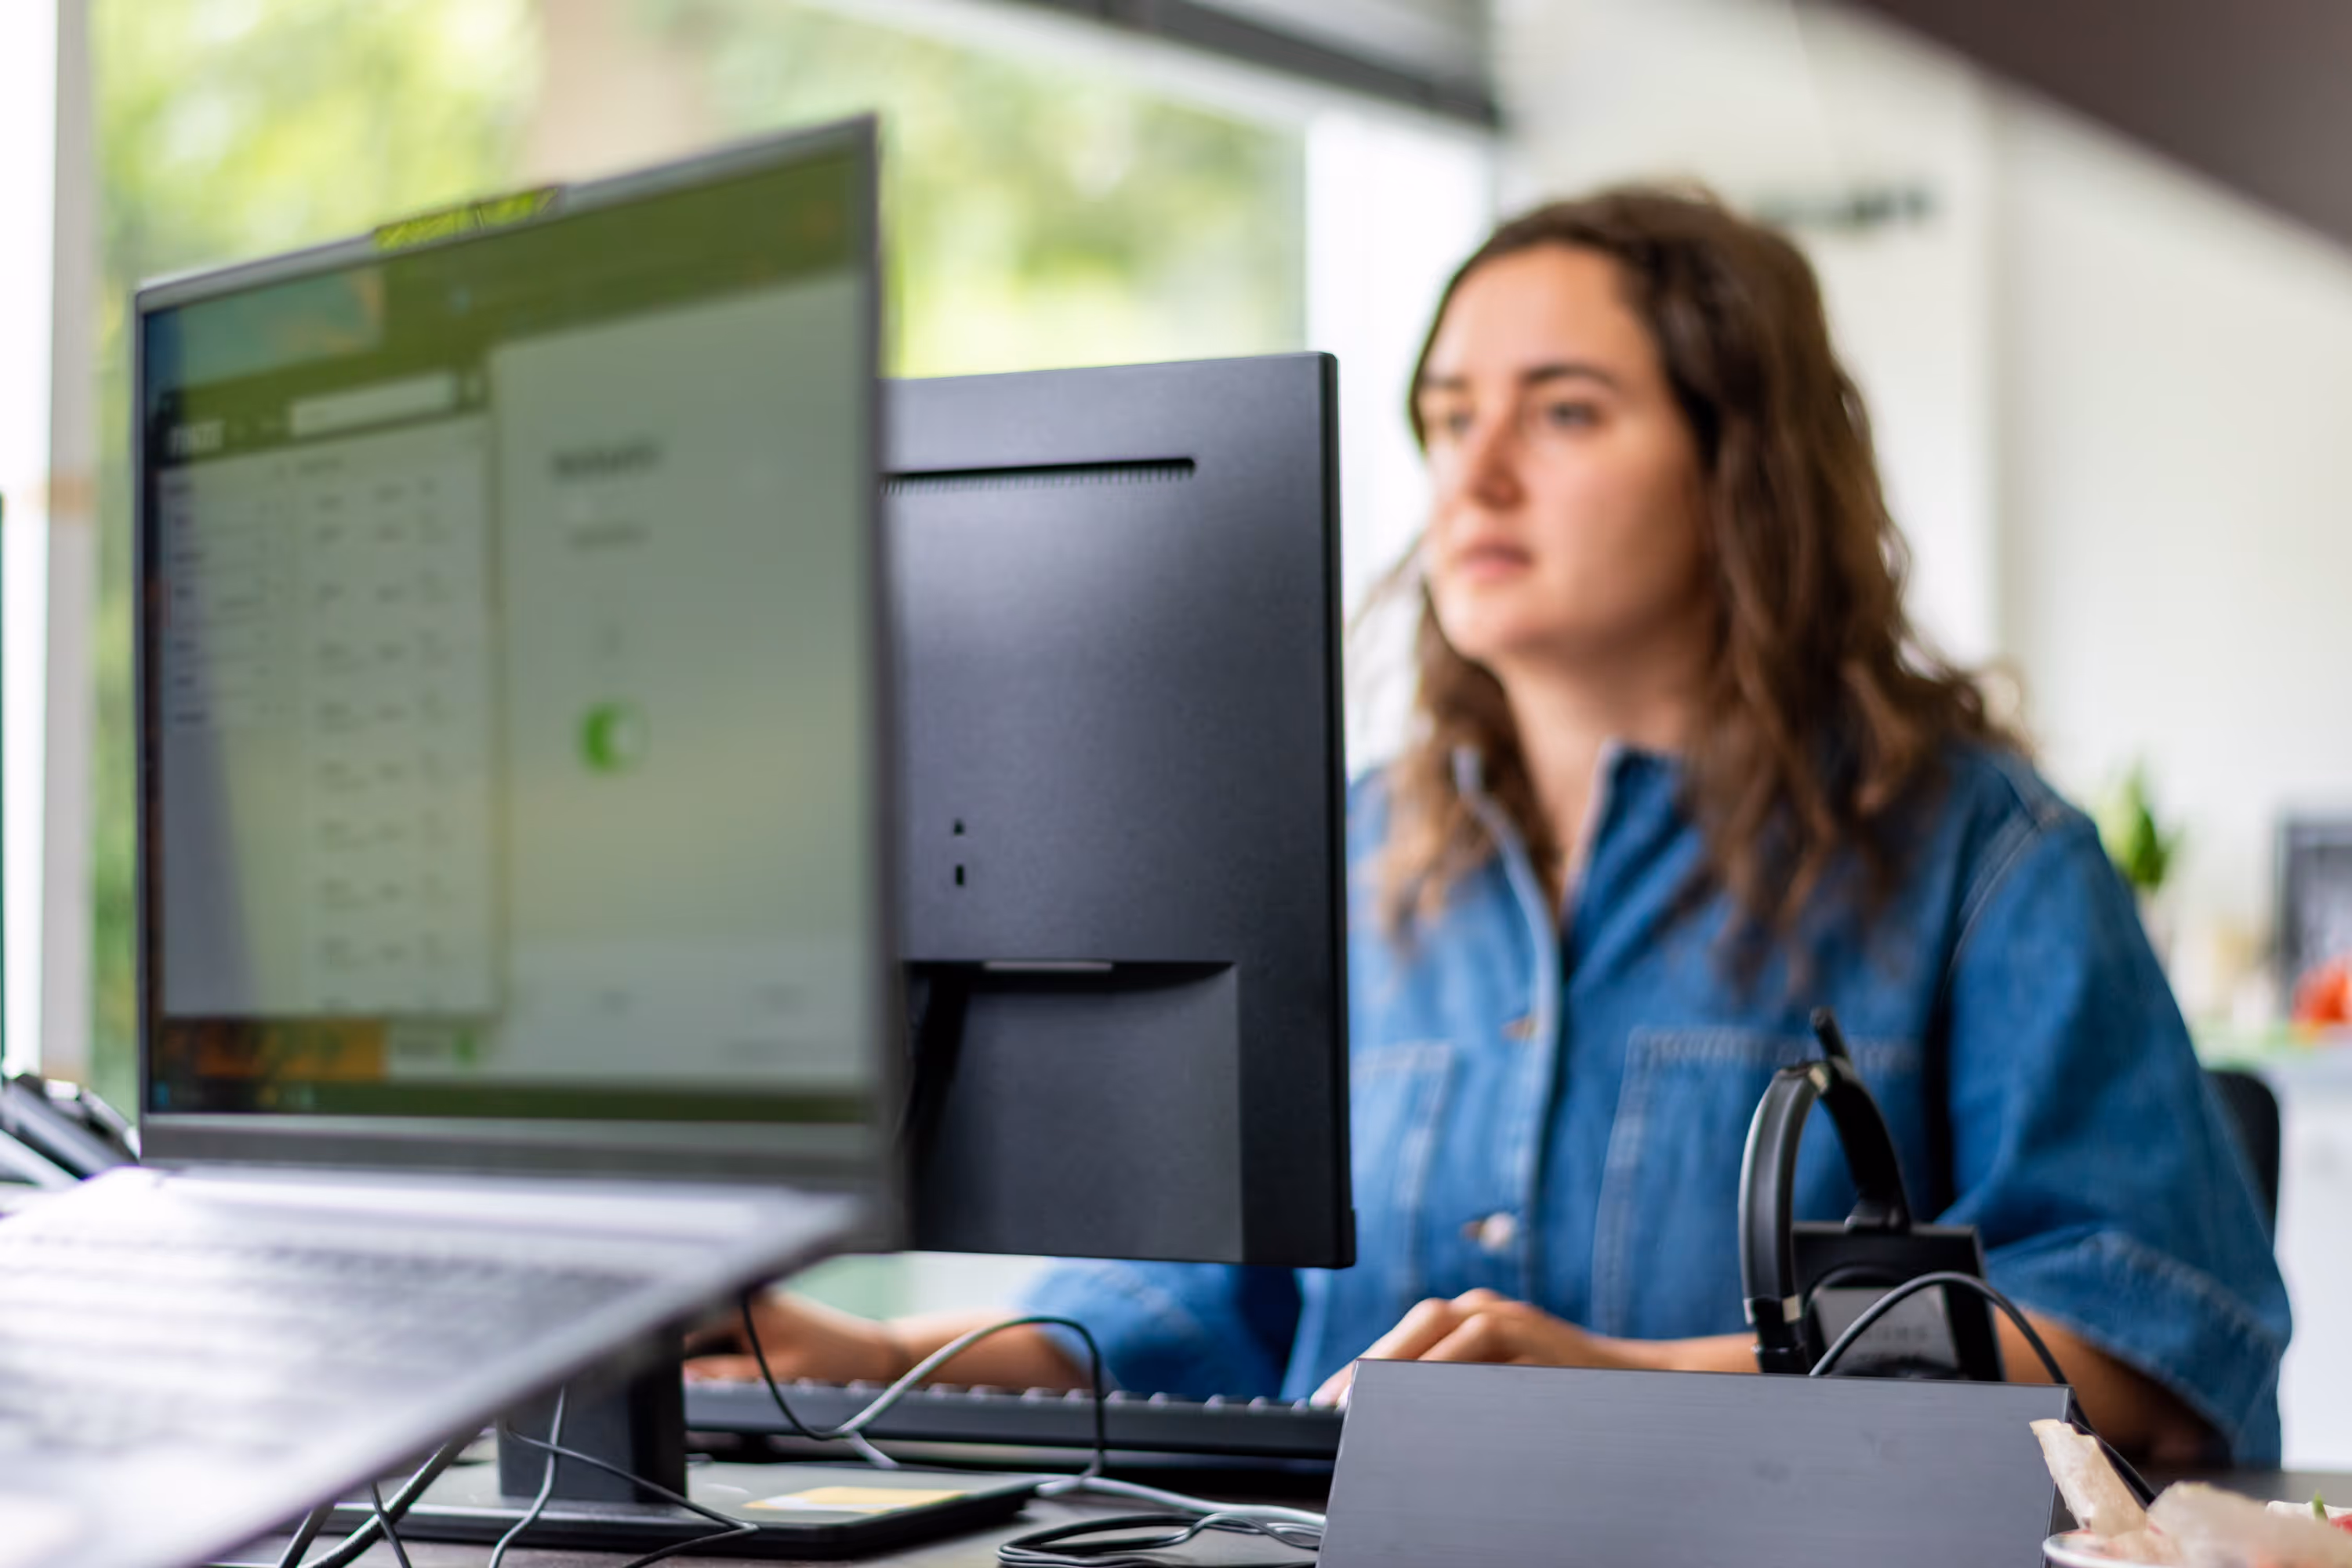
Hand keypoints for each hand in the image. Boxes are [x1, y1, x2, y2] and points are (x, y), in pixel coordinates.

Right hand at [682, 1291, 911, 1385]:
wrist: (863, 1353)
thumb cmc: (827, 1360)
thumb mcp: (770, 1375)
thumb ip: (722, 1376)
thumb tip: (684, 1377)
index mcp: (748, 1304)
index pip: (692, 1320)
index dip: (671, 1346)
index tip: (659, 1369)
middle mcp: (749, 1295)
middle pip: (697, 1321)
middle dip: (688, 1350)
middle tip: (689, 1380)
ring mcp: (754, 1300)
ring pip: (709, 1324)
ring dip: (704, 1348)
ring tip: (713, 1373)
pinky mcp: (760, 1309)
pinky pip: (726, 1325)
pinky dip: (721, 1345)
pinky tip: (730, 1364)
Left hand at [1310, 1289, 1667, 1405]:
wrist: (1640, 1387)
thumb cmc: (1564, 1398)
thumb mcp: (1499, 1397)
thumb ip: (1452, 1399)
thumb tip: (1393, 1428)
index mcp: (1468, 1324)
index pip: (1401, 1342)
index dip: (1360, 1372)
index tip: (1325, 1405)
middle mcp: (1481, 1310)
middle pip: (1411, 1326)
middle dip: (1368, 1364)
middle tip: (1333, 1404)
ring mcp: (1506, 1315)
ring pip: (1435, 1325)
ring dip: (1395, 1361)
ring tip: (1362, 1398)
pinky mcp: (1529, 1330)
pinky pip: (1475, 1339)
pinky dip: (1443, 1364)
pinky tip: (1417, 1392)